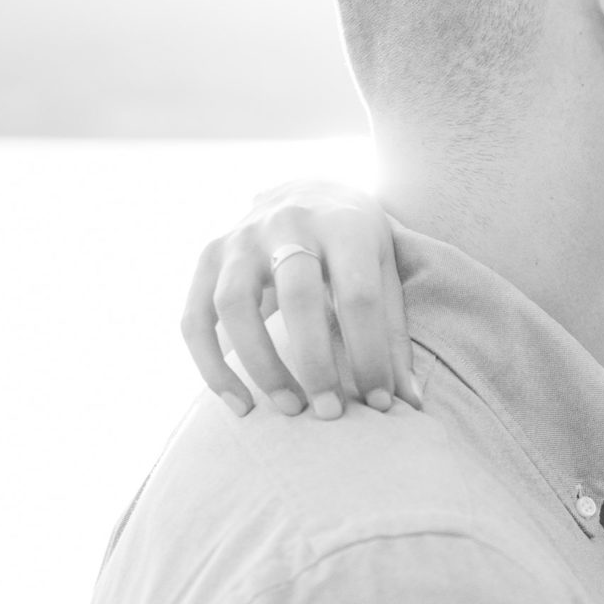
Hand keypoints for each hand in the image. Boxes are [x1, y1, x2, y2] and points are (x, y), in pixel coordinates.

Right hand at [181, 180, 419, 419]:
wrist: (305, 191)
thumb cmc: (353, 243)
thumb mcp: (384, 271)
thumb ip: (392, 333)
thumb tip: (408, 403)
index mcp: (344, 225)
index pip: (358, 295)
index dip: (369, 353)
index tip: (379, 402)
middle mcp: (288, 223)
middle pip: (297, 297)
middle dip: (315, 362)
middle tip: (331, 412)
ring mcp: (240, 238)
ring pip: (235, 304)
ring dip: (260, 365)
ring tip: (289, 408)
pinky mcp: (208, 257)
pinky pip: (195, 318)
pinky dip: (211, 366)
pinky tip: (240, 405)